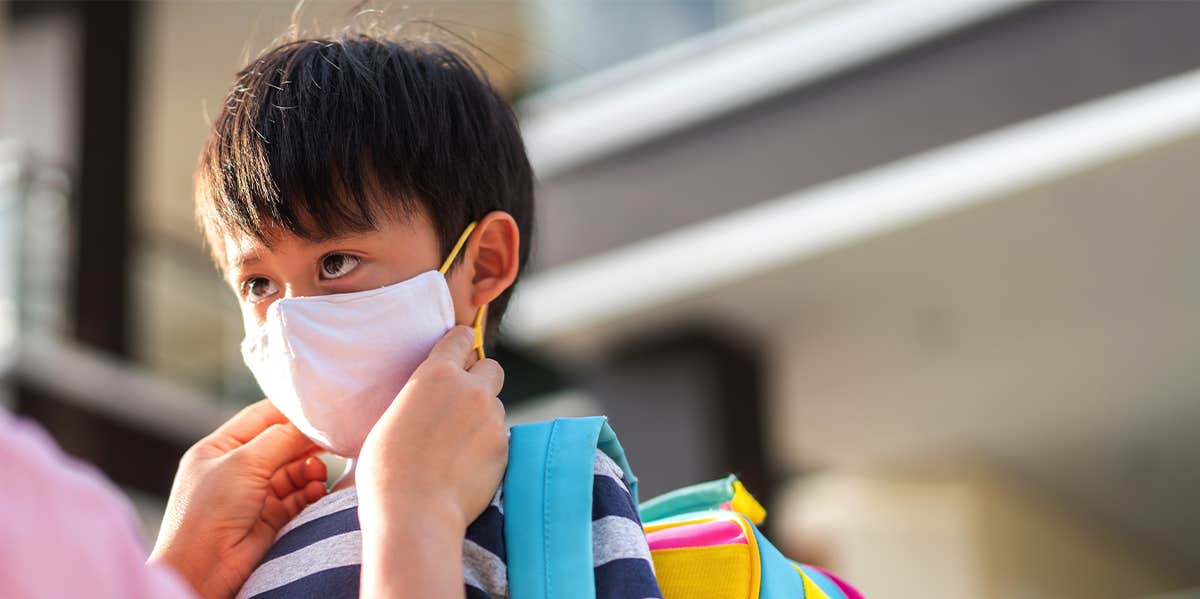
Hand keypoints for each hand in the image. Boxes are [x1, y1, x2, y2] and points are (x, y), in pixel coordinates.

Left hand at [149, 400, 327, 598]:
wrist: (202, 569)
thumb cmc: (208, 512)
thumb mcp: (242, 463)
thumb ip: (280, 439)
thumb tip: (310, 424)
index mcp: (218, 448)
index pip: (260, 418)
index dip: (290, 412)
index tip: (320, 410)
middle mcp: (236, 469)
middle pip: (281, 445)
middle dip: (306, 443)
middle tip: (332, 440)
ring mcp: (254, 494)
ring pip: (293, 471)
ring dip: (310, 469)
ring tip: (318, 473)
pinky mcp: (271, 518)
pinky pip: (298, 497)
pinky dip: (311, 491)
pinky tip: (317, 490)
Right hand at [356, 325, 507, 598]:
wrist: (414, 512)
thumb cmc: (386, 469)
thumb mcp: (392, 417)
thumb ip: (420, 396)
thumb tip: (427, 397)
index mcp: (436, 373)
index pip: (462, 338)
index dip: (460, 346)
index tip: (458, 354)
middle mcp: (471, 389)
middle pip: (491, 367)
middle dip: (480, 379)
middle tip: (461, 402)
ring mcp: (492, 418)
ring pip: (495, 406)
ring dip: (483, 417)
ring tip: (456, 445)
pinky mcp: (505, 447)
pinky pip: (500, 436)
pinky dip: (488, 445)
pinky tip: (465, 466)